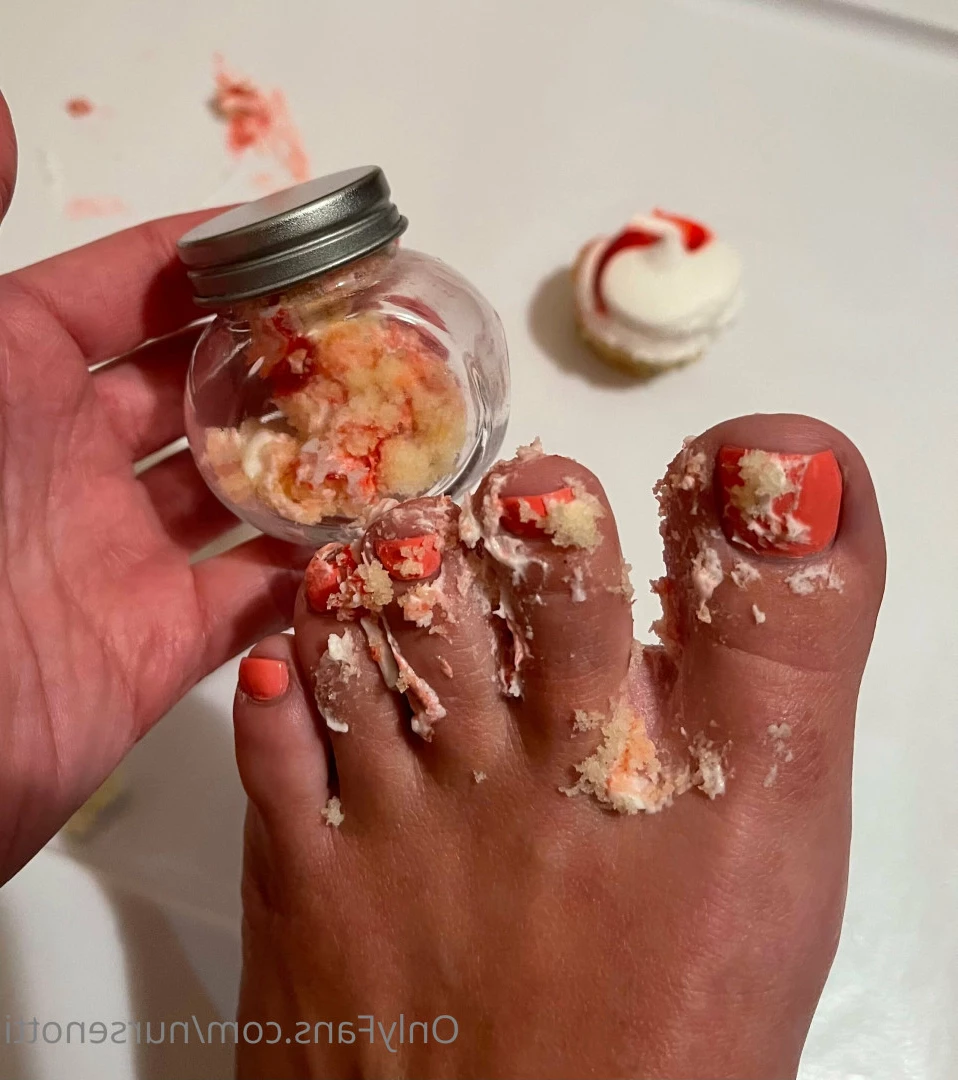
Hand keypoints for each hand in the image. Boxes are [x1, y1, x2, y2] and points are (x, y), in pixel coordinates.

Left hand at [0, 91, 307, 883]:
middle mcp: (69, 459)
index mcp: (11, 380)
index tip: (301, 237)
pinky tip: (377, 534)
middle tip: (373, 332)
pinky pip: (254, 594)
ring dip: (312, 459)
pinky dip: (312, 568)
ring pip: (239, 489)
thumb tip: (3, 114)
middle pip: (200, 387)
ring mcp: (119, 552)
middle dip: (282, 355)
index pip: (128, 294)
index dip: (212, 258)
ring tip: (397, 422)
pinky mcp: (159, 641)